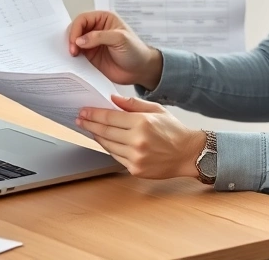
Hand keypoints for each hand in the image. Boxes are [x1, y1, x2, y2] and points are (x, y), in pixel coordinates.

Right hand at [68, 11, 162, 89]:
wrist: (140, 70)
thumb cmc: (135, 51)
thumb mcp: (120, 39)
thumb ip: (99, 37)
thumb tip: (79, 40)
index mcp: (104, 19)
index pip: (83, 19)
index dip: (76, 29)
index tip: (75, 42)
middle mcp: (96, 29)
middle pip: (76, 29)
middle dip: (71, 38)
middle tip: (72, 50)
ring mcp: (92, 43)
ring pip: (74, 42)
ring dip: (71, 48)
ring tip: (72, 56)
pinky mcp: (91, 56)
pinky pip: (77, 55)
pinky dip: (73, 57)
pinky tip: (74, 62)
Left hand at [77, 95, 205, 179]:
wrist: (188, 154)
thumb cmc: (174, 130)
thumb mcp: (156, 109)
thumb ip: (132, 103)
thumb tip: (113, 99)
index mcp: (142, 123)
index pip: (110, 117)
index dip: (94, 114)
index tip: (84, 111)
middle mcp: (137, 140)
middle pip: (105, 131)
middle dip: (90, 124)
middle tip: (80, 119)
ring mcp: (135, 157)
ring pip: (108, 145)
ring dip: (97, 136)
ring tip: (90, 129)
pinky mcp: (135, 169)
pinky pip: (116, 156)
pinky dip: (108, 148)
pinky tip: (105, 141)